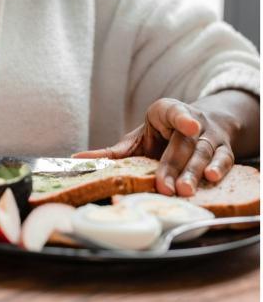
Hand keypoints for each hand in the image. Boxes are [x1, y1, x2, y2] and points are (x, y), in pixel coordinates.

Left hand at [72, 96, 235, 195]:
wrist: (197, 127)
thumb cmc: (161, 136)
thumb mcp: (138, 139)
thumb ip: (113, 152)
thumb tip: (76, 158)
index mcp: (167, 112)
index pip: (174, 112)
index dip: (181, 118)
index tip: (188, 126)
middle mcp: (192, 122)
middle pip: (184, 144)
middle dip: (174, 166)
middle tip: (166, 187)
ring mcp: (210, 136)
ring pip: (203, 153)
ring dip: (195, 172)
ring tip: (185, 190)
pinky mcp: (224, 149)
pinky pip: (225, 158)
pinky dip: (219, 168)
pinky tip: (212, 178)